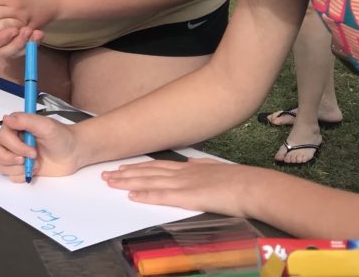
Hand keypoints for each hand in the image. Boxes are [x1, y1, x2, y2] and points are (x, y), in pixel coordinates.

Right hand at [0, 112, 82, 180]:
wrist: (73, 154)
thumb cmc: (61, 137)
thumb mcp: (46, 126)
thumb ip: (26, 120)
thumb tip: (6, 119)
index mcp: (14, 127)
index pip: (0, 137)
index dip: (13, 146)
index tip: (32, 150)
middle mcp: (10, 140)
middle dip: (8, 158)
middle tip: (26, 160)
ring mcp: (14, 155)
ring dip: (18, 168)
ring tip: (35, 164)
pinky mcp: (19, 168)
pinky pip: (9, 176)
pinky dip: (21, 175)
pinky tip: (34, 169)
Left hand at [102, 159, 257, 217]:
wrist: (251, 186)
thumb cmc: (239, 180)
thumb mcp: (216, 167)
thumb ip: (202, 166)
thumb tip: (191, 162)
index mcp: (189, 168)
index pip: (157, 166)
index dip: (138, 167)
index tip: (122, 166)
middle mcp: (182, 173)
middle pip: (147, 172)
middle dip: (125, 173)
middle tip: (106, 174)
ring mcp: (183, 184)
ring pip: (149, 182)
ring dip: (128, 182)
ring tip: (111, 182)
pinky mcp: (188, 196)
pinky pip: (161, 196)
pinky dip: (145, 195)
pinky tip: (131, 195)